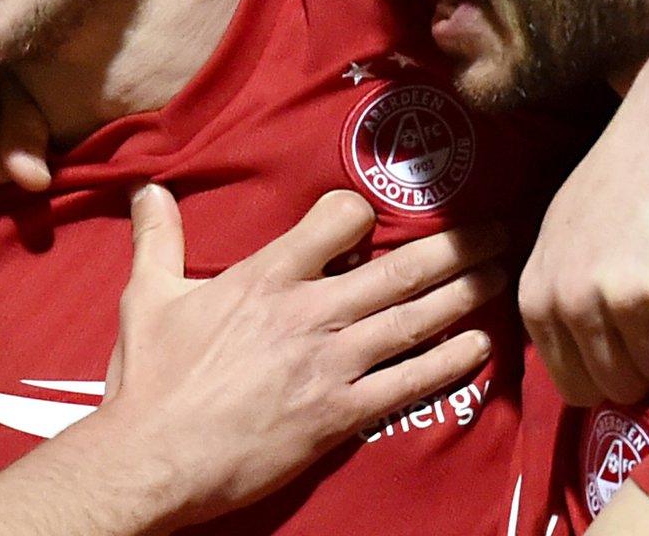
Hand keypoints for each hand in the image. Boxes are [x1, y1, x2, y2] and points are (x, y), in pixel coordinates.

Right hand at [95, 185, 505, 526]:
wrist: (153, 458)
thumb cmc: (148, 380)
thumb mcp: (147, 296)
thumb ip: (157, 238)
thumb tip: (148, 189)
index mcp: (265, 277)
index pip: (336, 221)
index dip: (360, 212)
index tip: (373, 216)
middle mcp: (307, 313)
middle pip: (399, 269)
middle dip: (456, 247)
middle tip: (498, 230)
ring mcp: (329, 365)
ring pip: (414, 320)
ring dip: (464, 295)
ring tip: (501, 274)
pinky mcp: (338, 414)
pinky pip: (408, 383)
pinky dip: (449, 362)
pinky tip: (480, 346)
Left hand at [519, 41, 648, 404]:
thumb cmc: (630, 174)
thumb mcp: (566, 233)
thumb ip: (563, 297)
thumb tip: (581, 367)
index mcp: (538, 293)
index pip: (573, 386)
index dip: (611, 374)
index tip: (637, 346)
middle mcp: (571, 302)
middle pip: (617, 387)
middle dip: (647, 365)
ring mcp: (622, 300)